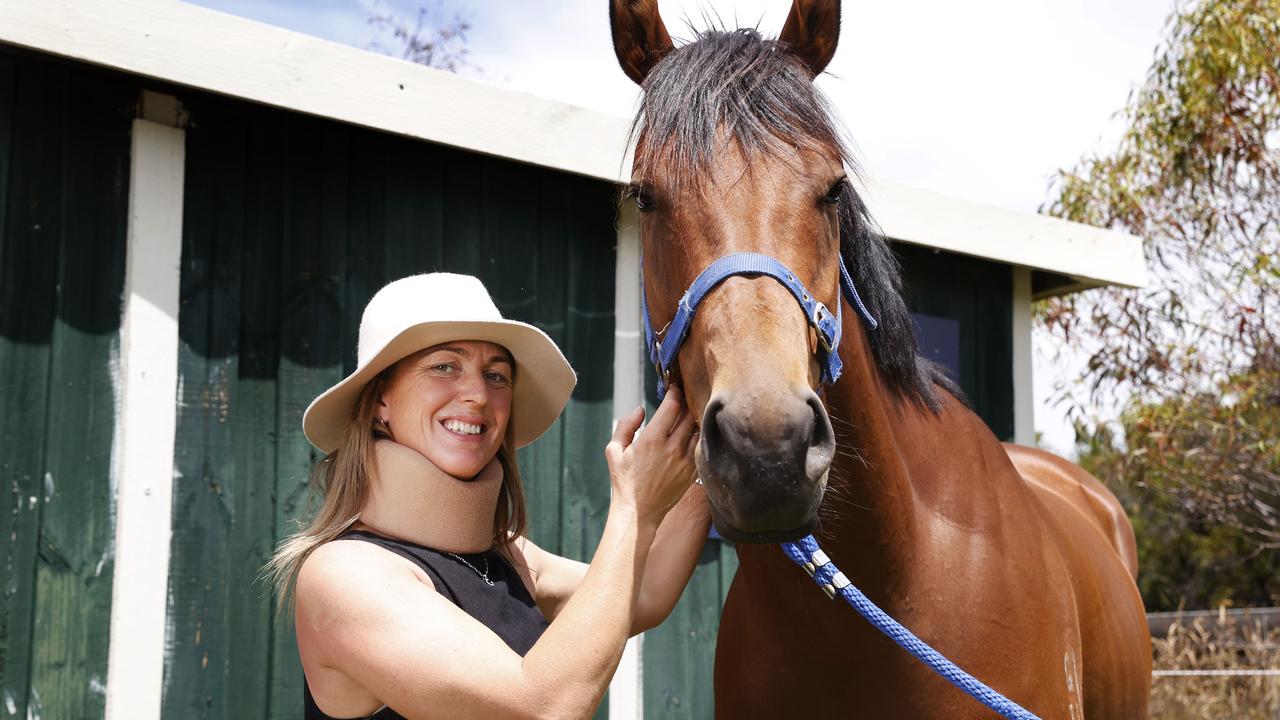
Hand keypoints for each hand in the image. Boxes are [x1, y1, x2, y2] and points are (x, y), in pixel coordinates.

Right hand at [605, 385, 698, 527]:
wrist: (639, 512)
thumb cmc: (624, 481)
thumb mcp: (614, 450)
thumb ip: (625, 425)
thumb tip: (641, 410)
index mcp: (651, 440)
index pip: (672, 406)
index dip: (674, 393)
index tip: (674, 388)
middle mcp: (672, 449)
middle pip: (689, 414)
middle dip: (687, 402)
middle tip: (684, 397)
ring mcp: (685, 461)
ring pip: (698, 430)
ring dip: (695, 419)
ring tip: (690, 412)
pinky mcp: (692, 472)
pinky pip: (701, 447)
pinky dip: (698, 437)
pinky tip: (693, 433)